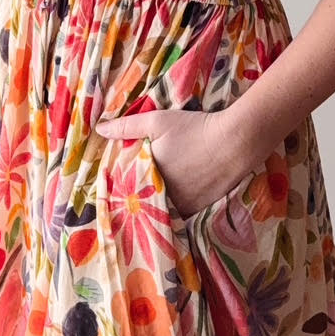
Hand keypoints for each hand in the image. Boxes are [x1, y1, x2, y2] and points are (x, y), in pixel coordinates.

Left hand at [95, 105, 253, 219]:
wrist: (234, 143)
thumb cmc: (194, 129)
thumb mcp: (157, 121)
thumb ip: (126, 127)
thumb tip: (100, 130)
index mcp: (148, 177)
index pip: (127, 187)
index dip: (123, 185)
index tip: (117, 184)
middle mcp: (163, 196)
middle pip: (145, 200)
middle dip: (139, 197)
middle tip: (135, 191)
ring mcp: (182, 206)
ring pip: (162, 208)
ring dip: (157, 204)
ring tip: (155, 197)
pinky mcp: (199, 210)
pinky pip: (180, 214)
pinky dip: (176, 207)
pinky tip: (176, 198)